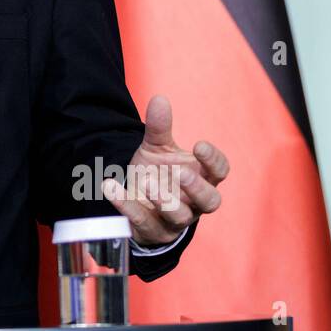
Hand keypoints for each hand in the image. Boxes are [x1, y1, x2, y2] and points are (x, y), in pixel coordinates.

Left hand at [102, 95, 228, 246]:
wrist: (136, 197)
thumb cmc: (157, 172)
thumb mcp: (156, 148)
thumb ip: (159, 128)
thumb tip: (159, 99)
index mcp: (202, 178)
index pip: (220, 172)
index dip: (213, 160)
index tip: (199, 145)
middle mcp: (194, 202)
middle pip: (210, 201)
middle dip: (196, 188)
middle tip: (180, 172)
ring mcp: (175, 220)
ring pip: (179, 216)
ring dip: (163, 199)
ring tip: (146, 181)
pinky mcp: (152, 231)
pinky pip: (142, 222)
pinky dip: (126, 205)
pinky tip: (111, 187)